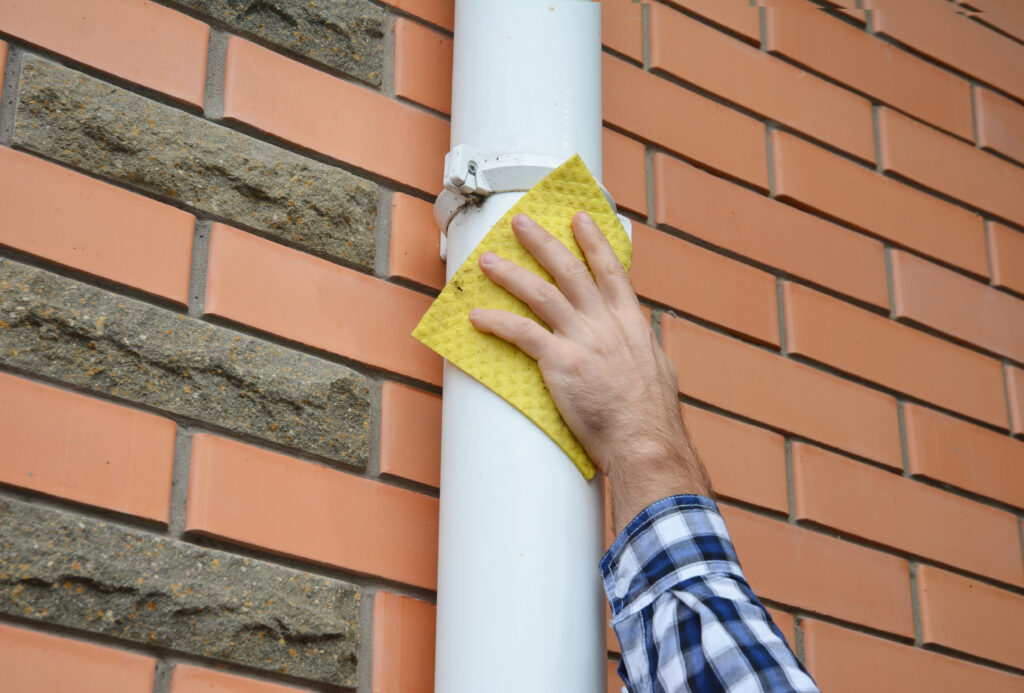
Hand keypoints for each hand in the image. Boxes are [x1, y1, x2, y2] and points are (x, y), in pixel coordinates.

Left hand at [469, 212, 711, 532]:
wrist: (645, 440)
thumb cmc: (651, 416)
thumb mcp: (657, 369)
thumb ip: (642, 348)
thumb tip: (642, 341)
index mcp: (630, 322)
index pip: (610, 269)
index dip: (592, 241)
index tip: (578, 218)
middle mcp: (605, 322)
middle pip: (569, 270)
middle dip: (542, 242)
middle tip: (520, 223)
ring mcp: (582, 339)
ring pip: (540, 293)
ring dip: (510, 274)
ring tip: (487, 261)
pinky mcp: (560, 362)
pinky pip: (522, 333)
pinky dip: (497, 322)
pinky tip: (478, 317)